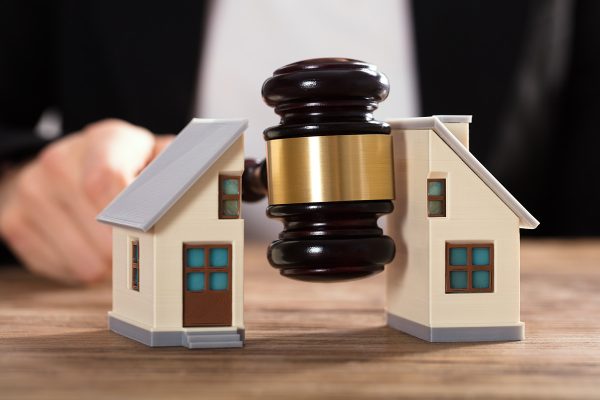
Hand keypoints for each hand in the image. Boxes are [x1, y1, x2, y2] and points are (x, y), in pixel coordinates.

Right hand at [0, 119, 173, 283]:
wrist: (67, 164)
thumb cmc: (128, 165)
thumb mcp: (158, 156)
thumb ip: (180, 172)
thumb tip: (206, 187)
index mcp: (105, 139)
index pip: (108, 181)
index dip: (132, 220)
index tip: (153, 238)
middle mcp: (60, 160)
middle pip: (101, 233)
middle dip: (132, 251)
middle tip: (144, 246)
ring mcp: (31, 191)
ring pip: (85, 264)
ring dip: (110, 266)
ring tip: (115, 242)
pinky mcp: (13, 222)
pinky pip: (61, 272)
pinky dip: (82, 268)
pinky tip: (88, 245)